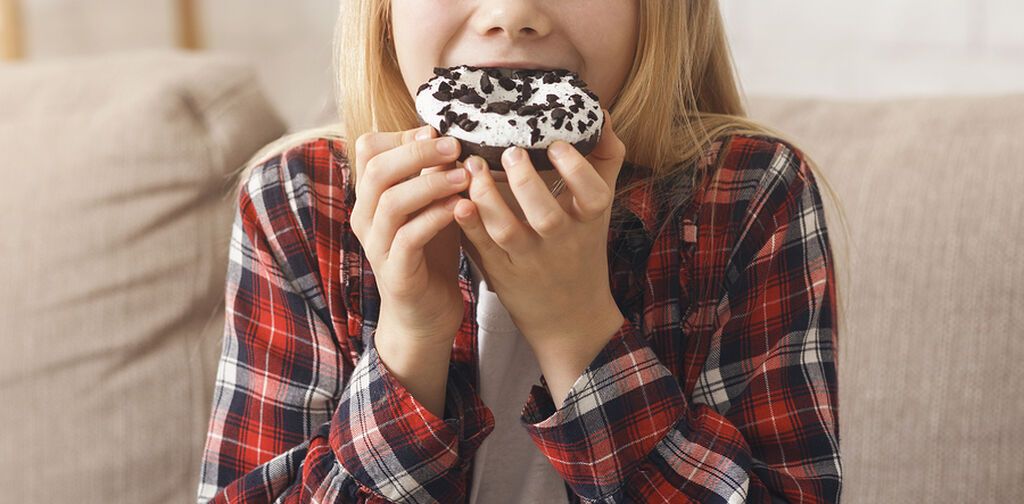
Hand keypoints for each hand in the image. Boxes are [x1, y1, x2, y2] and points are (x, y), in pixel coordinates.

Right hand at [350, 125, 468, 342]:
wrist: (426, 314)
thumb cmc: (431, 254)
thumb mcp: (432, 206)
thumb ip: (433, 176)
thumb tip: (448, 136)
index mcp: (371, 197)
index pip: (367, 149)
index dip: (401, 135)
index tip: (435, 132)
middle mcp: (365, 218)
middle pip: (376, 169)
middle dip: (417, 152)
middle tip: (454, 146)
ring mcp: (377, 246)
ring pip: (391, 201)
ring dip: (431, 183)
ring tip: (464, 176)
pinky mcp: (396, 271)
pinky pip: (409, 236)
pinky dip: (435, 217)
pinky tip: (460, 208)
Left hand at [452, 109, 626, 350]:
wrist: (569, 317)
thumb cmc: (581, 249)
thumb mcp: (598, 210)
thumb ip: (603, 160)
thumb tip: (601, 113)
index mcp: (588, 222)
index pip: (593, 195)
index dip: (576, 170)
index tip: (556, 145)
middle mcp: (560, 243)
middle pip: (546, 215)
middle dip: (525, 183)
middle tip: (508, 152)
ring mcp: (529, 260)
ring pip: (507, 231)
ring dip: (487, 199)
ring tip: (472, 168)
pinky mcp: (501, 272)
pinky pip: (482, 248)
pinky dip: (468, 225)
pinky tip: (456, 202)